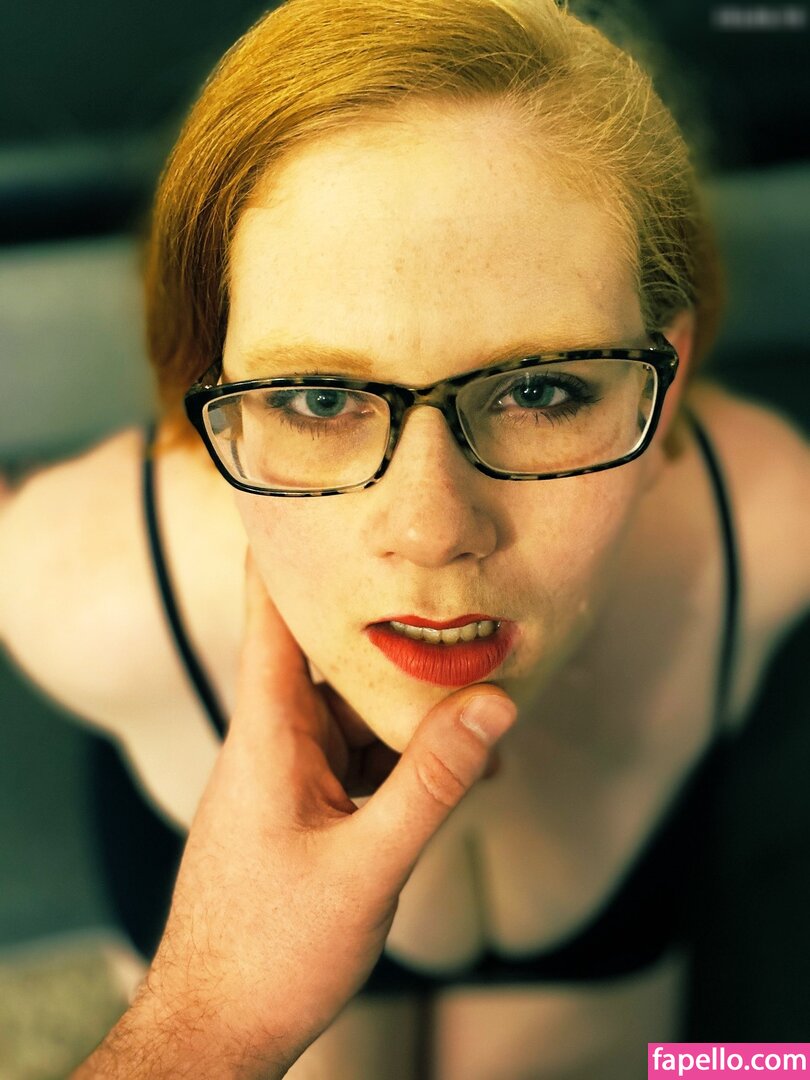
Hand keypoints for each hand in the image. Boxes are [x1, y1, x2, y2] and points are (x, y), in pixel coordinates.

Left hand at [75, 556, 516, 1078]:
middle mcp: (273, 739)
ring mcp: (288, 774)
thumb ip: (434, 783)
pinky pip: (359, 758)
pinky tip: (458, 771)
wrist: (216, 1030)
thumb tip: (495, 706)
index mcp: (268, 732)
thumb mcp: (368, 866)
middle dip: (395, 630)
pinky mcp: (304, 807)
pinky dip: (404, 756)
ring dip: (410, 707)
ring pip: (354, 710)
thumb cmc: (269, 952)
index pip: (270, 613)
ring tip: (482, 701)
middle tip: (455, 597)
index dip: (286, 549)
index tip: (313, 492)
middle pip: (332, 656)